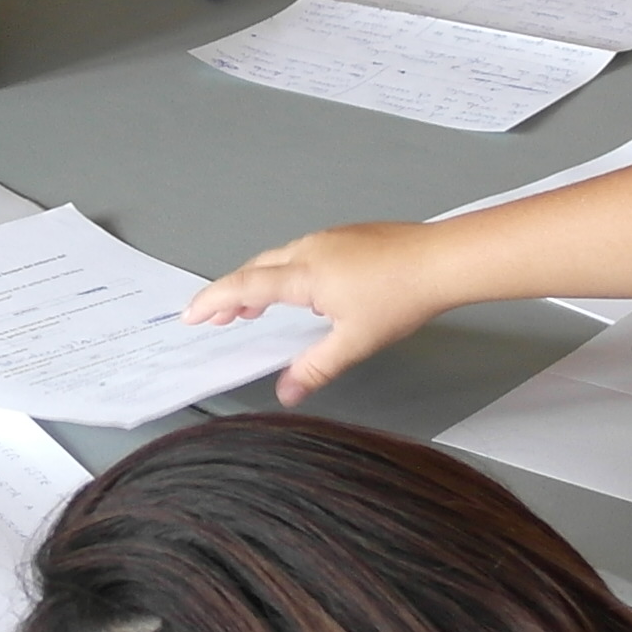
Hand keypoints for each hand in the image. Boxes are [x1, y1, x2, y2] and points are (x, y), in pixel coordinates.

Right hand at [187, 219, 456, 402]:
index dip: (213, 301)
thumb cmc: (401, 297)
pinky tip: (299, 290)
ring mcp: (329, 239)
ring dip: (258, 282)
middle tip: (214, 318)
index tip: (191, 315)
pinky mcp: (348, 237)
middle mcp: (310, 249)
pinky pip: (301, 253)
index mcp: (304, 274)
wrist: (441, 259)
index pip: (245, 286)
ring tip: (250, 307)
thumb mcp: (354, 342)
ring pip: (279, 259)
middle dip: (230, 294)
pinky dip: (284, 272)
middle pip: (256, 269)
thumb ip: (315, 368)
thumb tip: (286, 393)